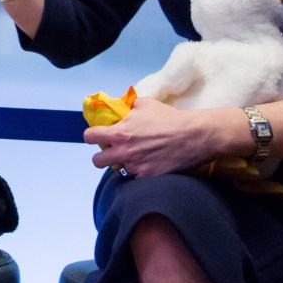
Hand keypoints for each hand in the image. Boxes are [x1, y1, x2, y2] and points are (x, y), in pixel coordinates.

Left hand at [81, 98, 220, 178]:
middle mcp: (123, 152)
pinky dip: (137, 171)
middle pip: (97, 160)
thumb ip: (127, 106)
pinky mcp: (147, 177)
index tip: (97, 135)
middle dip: (102, 155)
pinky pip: (133, 177)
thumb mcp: (144, 104)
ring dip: (120, 164)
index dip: (91, 136)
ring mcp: (135, 167)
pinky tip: (146, 163)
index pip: (89, 137)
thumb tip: (120, 107)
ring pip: (116, 170)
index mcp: (119, 133)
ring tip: (132, 156)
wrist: (193, 136)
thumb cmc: (169, 118)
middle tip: (112, 150)